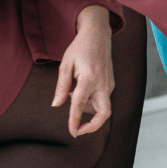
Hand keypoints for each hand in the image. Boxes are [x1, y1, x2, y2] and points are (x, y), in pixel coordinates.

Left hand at [52, 5, 114, 136]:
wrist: (98, 34)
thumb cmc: (80, 47)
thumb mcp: (66, 64)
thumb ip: (62, 86)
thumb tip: (56, 105)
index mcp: (89, 78)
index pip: (80, 105)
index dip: (74, 121)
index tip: (72, 132)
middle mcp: (103, 83)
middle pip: (104, 113)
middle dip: (93, 126)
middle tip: (78, 130)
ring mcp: (109, 83)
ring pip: (102, 107)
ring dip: (87, 109)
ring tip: (72, 92)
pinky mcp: (110, 83)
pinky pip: (102, 99)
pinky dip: (91, 101)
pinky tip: (80, 89)